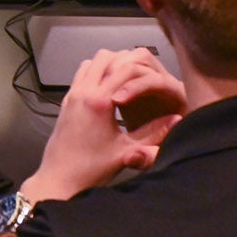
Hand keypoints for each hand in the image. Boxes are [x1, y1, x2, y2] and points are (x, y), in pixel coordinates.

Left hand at [28, 48, 186, 200]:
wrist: (59, 179)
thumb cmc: (92, 168)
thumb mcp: (128, 151)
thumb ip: (154, 133)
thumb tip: (177, 119)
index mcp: (99, 101)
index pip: (125, 68)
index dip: (142, 70)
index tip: (153, 78)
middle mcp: (82, 92)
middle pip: (105, 57)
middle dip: (124, 63)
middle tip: (139, 77)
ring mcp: (71, 95)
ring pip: (90, 63)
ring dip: (107, 66)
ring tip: (124, 83)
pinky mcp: (65, 102)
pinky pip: (81, 76)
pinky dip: (95, 75)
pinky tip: (108, 94)